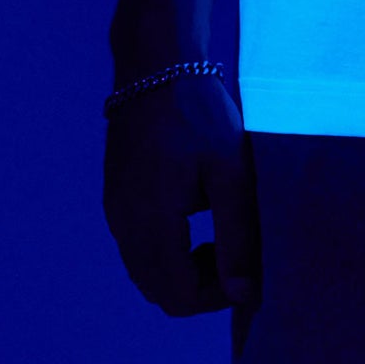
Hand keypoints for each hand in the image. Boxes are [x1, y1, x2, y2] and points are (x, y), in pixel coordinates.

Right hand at [102, 73, 258, 316]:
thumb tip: (244, 294)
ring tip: (220, 232)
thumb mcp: (232, 173)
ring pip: (148, 271)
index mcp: (150, 224)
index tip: (248, 267)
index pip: (178, 297)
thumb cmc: (201, 115)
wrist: (157, 67)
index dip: (217, 295)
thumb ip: (237, 236)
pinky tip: (198, 215)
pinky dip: (169, 250)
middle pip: (160, 291)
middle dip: (201, 285)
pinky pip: (139, 246)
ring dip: (184, 269)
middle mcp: (124, 226)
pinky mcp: (118, 197)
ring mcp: (117, 212)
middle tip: (235, 250)